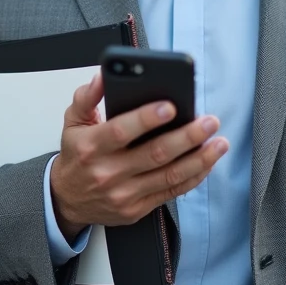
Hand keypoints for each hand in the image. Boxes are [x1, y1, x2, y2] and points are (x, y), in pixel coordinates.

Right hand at [49, 73, 228, 240]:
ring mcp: (125, 193)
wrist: (66, 199)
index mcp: (92, 146)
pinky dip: (193, 177)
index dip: (147, 119)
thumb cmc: (76, 156)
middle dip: (187, 136)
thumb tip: (102, 76)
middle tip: (208, 122)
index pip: (121, 130)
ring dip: (199, 159)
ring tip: (218, 142)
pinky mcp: (137, 208)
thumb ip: (87, 96)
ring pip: (169, 175)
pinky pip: (171, 192)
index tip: (171, 106)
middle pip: (154, 154)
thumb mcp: (72, 122)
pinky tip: (207, 162)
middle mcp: (109, 172)